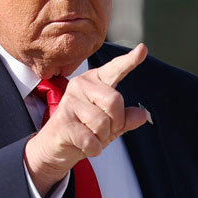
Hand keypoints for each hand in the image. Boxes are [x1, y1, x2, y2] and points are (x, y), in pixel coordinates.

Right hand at [24, 43, 152, 196]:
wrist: (55, 147)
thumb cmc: (84, 130)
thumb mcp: (111, 124)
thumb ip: (126, 118)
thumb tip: (142, 114)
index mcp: (95, 81)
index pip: (115, 69)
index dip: (130, 61)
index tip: (143, 49)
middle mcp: (81, 85)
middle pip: (114, 101)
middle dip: (116, 122)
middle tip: (105, 130)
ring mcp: (70, 102)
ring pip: (102, 122)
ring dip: (102, 138)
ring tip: (91, 136)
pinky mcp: (62, 121)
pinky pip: (90, 139)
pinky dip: (93, 148)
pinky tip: (84, 146)